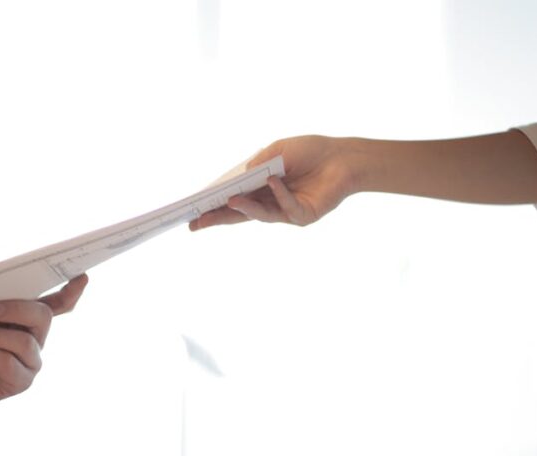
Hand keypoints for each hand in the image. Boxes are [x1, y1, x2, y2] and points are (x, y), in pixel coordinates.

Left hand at [0, 274, 88, 417]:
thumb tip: (4, 295)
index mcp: (27, 318)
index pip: (57, 304)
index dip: (71, 292)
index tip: (82, 277)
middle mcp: (35, 339)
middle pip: (42, 317)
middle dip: (16, 309)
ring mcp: (30, 362)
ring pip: (24, 342)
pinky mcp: (19, 382)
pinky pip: (8, 363)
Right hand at [189, 135, 359, 229]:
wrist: (343, 157)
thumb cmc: (310, 151)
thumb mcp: (278, 150)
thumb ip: (258, 163)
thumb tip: (240, 177)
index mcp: (260, 188)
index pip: (233, 199)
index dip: (214, 205)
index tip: (193, 211)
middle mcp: (269, 202)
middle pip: (239, 213)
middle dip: (217, 218)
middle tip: (196, 223)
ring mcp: (285, 211)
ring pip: (260, 214)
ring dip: (244, 207)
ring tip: (230, 199)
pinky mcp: (303, 215)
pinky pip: (287, 207)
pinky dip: (279, 194)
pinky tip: (272, 181)